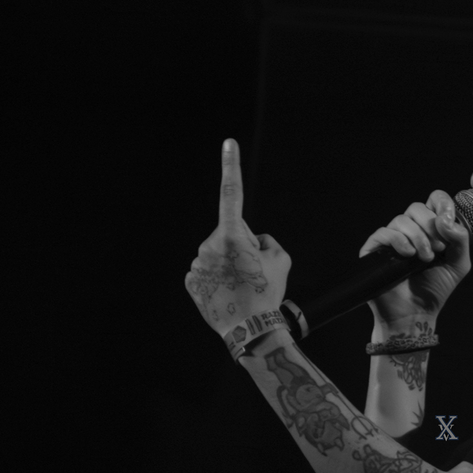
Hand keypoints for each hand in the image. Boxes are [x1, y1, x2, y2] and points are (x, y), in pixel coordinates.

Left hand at [185, 139, 290, 335]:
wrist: (250, 330)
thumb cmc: (268, 293)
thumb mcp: (282, 260)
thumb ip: (267, 241)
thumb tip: (253, 240)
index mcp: (233, 235)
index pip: (232, 194)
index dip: (231, 166)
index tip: (228, 143)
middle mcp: (209, 245)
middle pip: (228, 233)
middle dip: (240, 245)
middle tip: (254, 271)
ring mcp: (197, 264)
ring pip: (216, 253)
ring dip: (229, 264)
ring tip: (241, 286)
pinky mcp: (190, 281)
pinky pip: (206, 271)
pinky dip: (216, 278)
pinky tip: (226, 293)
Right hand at [361, 190, 472, 322]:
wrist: (415, 313)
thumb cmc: (435, 289)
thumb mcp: (459, 264)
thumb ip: (460, 239)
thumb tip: (445, 220)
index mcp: (430, 229)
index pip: (434, 200)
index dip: (442, 204)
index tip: (448, 221)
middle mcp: (410, 230)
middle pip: (417, 207)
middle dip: (431, 226)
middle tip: (438, 248)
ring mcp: (392, 239)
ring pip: (401, 220)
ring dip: (418, 238)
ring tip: (425, 259)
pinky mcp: (375, 249)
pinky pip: (385, 232)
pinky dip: (399, 241)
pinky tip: (409, 256)